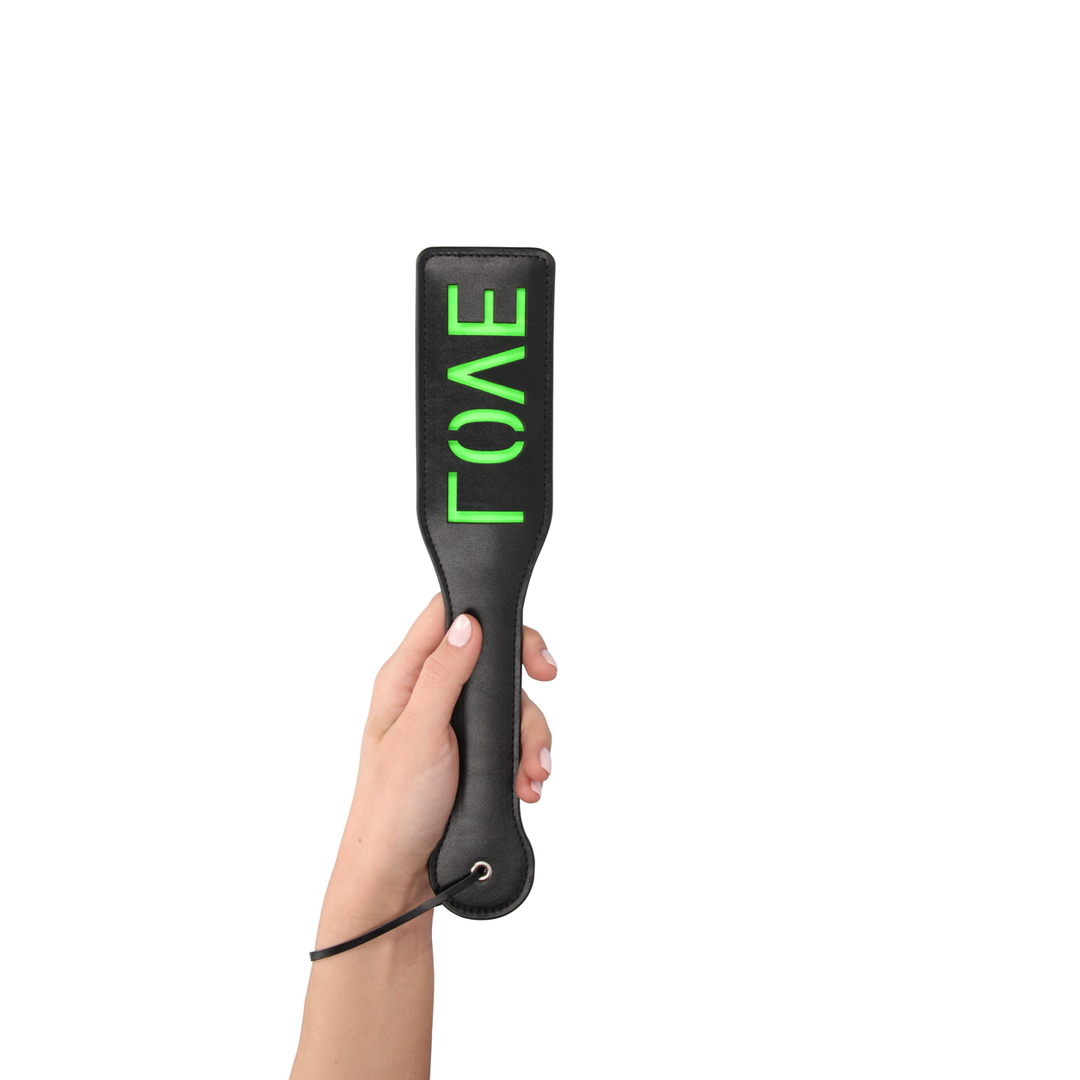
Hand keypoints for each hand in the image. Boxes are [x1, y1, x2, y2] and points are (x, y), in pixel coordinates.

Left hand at [316, 594, 555, 942]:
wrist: (398, 878)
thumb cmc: (392, 808)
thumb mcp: (419, 734)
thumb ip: (443, 674)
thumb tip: (468, 622)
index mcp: (405, 677)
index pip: (450, 616)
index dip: (492, 618)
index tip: (527, 648)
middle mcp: (430, 693)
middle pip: (493, 659)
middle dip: (524, 685)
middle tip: (546, 686)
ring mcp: (453, 724)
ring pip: (508, 703)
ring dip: (530, 735)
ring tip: (533, 772)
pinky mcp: (471, 754)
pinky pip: (510, 740)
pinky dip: (526, 758)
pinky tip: (528, 784)